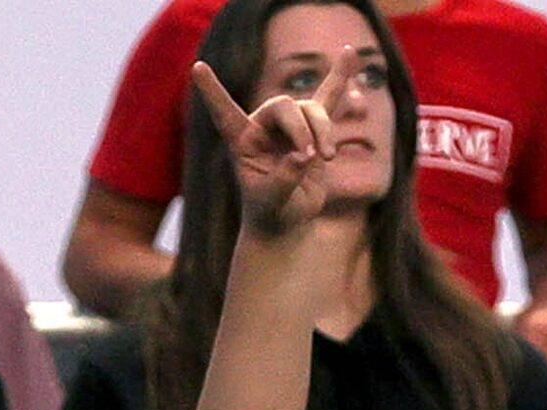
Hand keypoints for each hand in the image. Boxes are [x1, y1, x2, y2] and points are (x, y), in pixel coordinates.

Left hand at [187, 61, 334, 239]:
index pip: (224, 113)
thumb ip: (283, 181)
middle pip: (284, 106)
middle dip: (300, 128)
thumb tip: (303, 156)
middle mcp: (263, 126)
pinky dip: (339, 78)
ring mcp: (289, 125)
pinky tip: (348, 52)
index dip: (213, 92)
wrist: (287, 221)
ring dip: (324, 130)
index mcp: (242, 141)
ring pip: (310, 109)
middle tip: (312, 157)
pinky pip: (328, 98)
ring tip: (328, 159)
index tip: (197, 68)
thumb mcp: (271, 203)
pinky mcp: (313, 128)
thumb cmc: (270, 214)